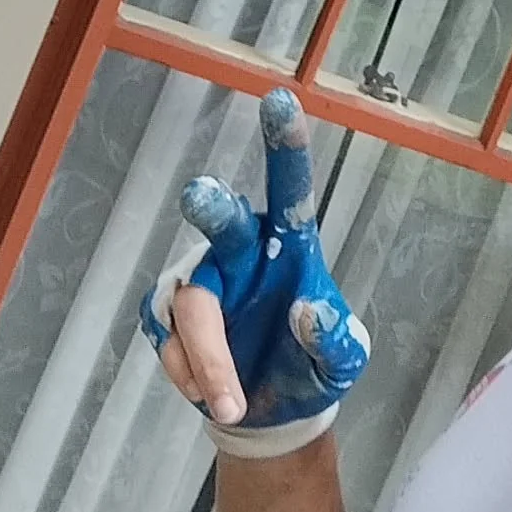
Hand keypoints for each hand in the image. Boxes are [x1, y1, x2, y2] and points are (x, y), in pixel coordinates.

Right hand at [140, 88, 369, 456]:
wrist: (273, 412)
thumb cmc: (313, 366)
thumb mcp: (343, 360)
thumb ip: (333, 338)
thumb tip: (307, 310)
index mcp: (289, 242)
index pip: (289, 185)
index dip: (283, 144)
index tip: (281, 99)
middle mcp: (242, 250)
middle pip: (222, 221)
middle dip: (211, 207)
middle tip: (201, 195)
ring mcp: (202, 281)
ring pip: (192, 303)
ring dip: (208, 357)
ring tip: (230, 401)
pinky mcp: (169, 317)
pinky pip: (168, 339)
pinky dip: (190, 374)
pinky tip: (213, 395)